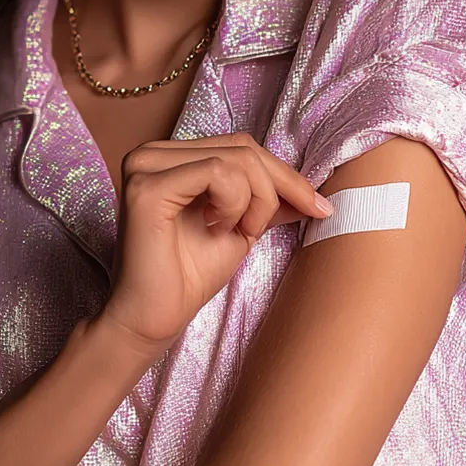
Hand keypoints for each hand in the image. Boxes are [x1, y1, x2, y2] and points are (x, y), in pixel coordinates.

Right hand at [96, 132, 332, 363]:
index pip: (240, 146)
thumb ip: (267, 202)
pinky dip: (233, 203)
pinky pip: (216, 173)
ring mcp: (145, 166)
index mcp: (171, 157)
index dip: (284, 175)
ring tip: (236, 232)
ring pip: (235, 158)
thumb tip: (311, 190)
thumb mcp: (241, 228)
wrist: (153, 319)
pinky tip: (217, 228)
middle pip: (242, 147)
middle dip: (276, 188)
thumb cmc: (188, 277)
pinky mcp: (146, 187)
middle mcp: (152, 153)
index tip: (319, 207)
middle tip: (265, 228)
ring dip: (254, 200)